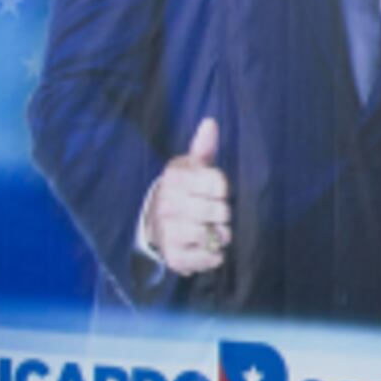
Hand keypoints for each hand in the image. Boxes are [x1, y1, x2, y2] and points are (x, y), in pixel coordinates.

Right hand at [145, 119, 229, 274]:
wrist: (156, 223)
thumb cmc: (184, 190)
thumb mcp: (192, 166)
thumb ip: (204, 147)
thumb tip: (210, 122)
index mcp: (175, 178)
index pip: (218, 184)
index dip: (223, 189)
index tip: (216, 192)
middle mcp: (167, 204)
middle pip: (219, 210)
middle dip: (224, 213)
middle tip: (218, 214)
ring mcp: (168, 232)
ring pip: (213, 234)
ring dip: (222, 234)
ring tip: (214, 230)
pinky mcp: (174, 256)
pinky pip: (207, 258)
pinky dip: (215, 255)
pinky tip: (209, 248)